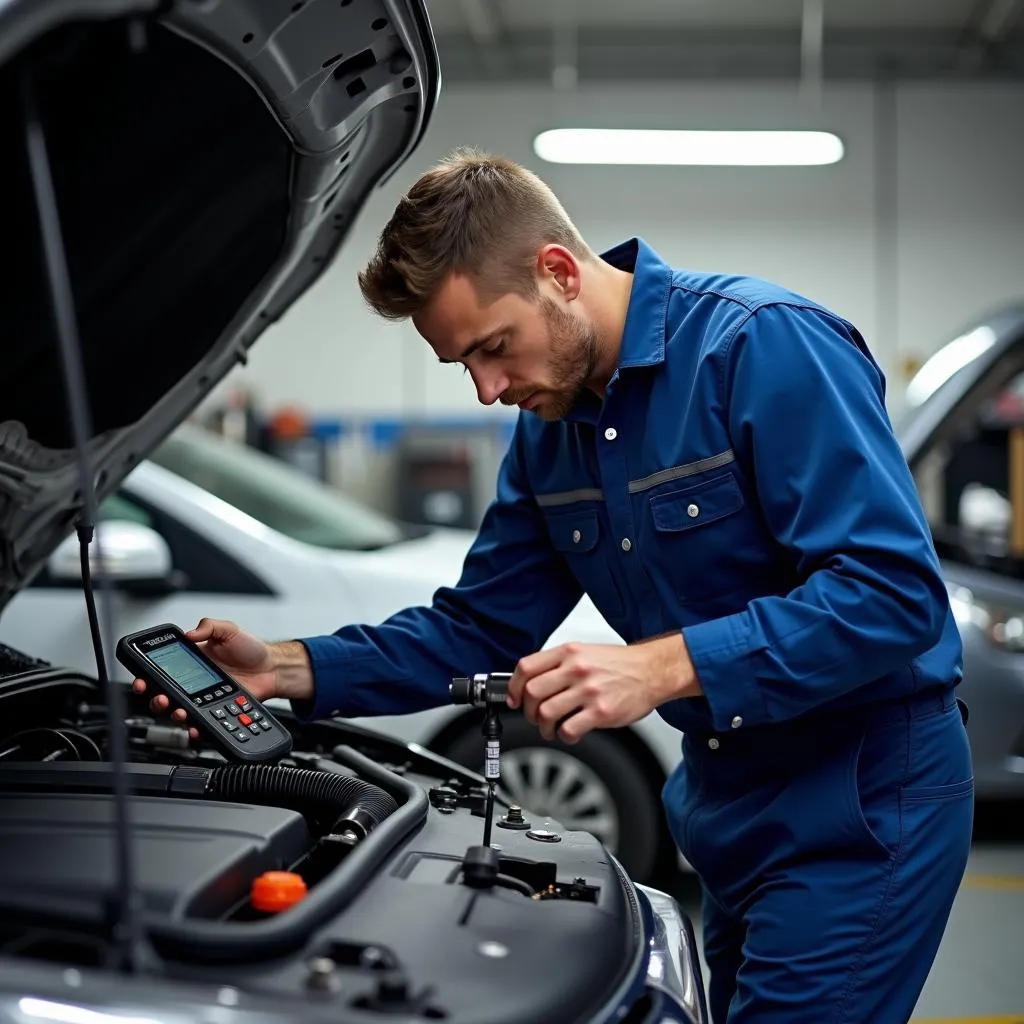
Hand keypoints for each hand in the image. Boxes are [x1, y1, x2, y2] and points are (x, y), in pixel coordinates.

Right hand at [131, 618, 278, 739]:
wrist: (272, 669)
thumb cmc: (251, 650)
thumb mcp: (229, 630)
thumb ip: (209, 626)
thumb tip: (190, 633)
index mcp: (191, 661)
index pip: (162, 670)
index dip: (147, 676)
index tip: (142, 679)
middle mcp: (193, 682)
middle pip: (163, 695)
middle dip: (155, 699)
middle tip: (161, 697)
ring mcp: (203, 699)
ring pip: (178, 711)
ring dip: (172, 714)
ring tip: (178, 711)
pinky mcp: (215, 711)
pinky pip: (200, 723)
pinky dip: (194, 728)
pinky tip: (195, 726)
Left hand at [507, 634, 700, 743]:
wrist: (653, 670)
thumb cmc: (620, 663)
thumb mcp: (585, 652)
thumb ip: (559, 663)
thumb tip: (532, 682)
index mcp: (569, 652)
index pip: (526, 667)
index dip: (514, 686)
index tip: (514, 698)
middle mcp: (576, 669)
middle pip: (533, 693)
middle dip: (529, 711)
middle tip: (535, 717)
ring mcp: (588, 690)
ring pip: (547, 713)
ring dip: (544, 727)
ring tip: (551, 729)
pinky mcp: (601, 712)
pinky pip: (569, 729)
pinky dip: (564, 736)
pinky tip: (570, 733)